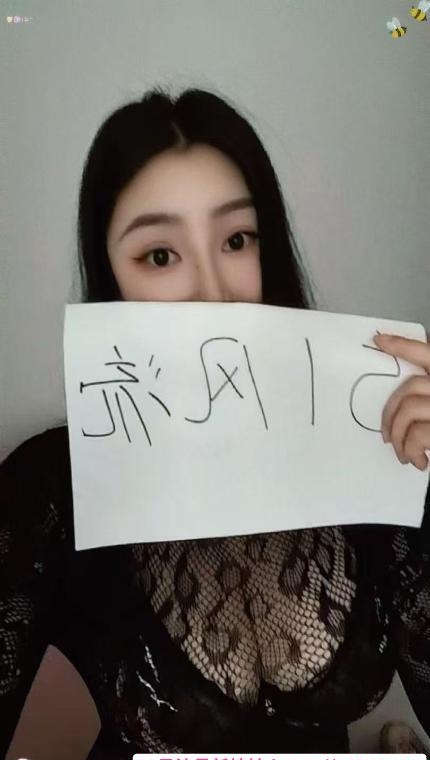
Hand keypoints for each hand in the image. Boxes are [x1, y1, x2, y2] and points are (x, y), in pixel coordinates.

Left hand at [373, 333, 429, 470]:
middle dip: (390, 412)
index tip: (379, 340)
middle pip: (410, 387)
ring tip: (404, 453)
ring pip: (408, 410)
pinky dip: (410, 451)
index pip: (427, 352)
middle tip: (387, 434)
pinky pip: (415, 435)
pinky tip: (419, 461)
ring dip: (398, 436)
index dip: (401, 344)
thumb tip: (404, 396)